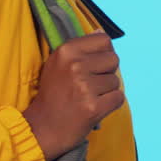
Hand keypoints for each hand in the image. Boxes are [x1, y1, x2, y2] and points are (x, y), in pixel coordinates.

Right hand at [22, 32, 123, 160]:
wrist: (41, 128)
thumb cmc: (53, 95)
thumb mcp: (57, 64)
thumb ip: (80, 48)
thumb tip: (101, 32)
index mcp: (66, 50)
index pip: (104, 40)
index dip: (103, 54)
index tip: (92, 67)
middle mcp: (75, 65)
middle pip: (114, 60)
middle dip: (106, 72)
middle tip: (90, 85)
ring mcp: (84, 87)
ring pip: (116, 81)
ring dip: (106, 91)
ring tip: (88, 98)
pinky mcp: (93, 107)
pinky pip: (118, 98)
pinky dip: (111, 104)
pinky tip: (95, 108)